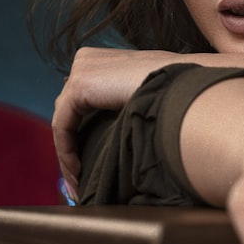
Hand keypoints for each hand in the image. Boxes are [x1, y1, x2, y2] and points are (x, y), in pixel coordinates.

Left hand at [53, 47, 185, 192]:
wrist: (181, 88)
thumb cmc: (175, 94)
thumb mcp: (144, 96)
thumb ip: (122, 103)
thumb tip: (114, 128)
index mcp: (102, 59)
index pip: (80, 102)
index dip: (80, 134)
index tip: (85, 163)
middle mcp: (87, 59)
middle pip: (69, 111)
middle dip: (72, 146)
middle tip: (78, 179)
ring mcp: (81, 70)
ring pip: (64, 121)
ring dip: (68, 155)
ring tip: (77, 183)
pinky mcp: (79, 86)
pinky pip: (62, 126)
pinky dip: (67, 152)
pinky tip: (78, 172)